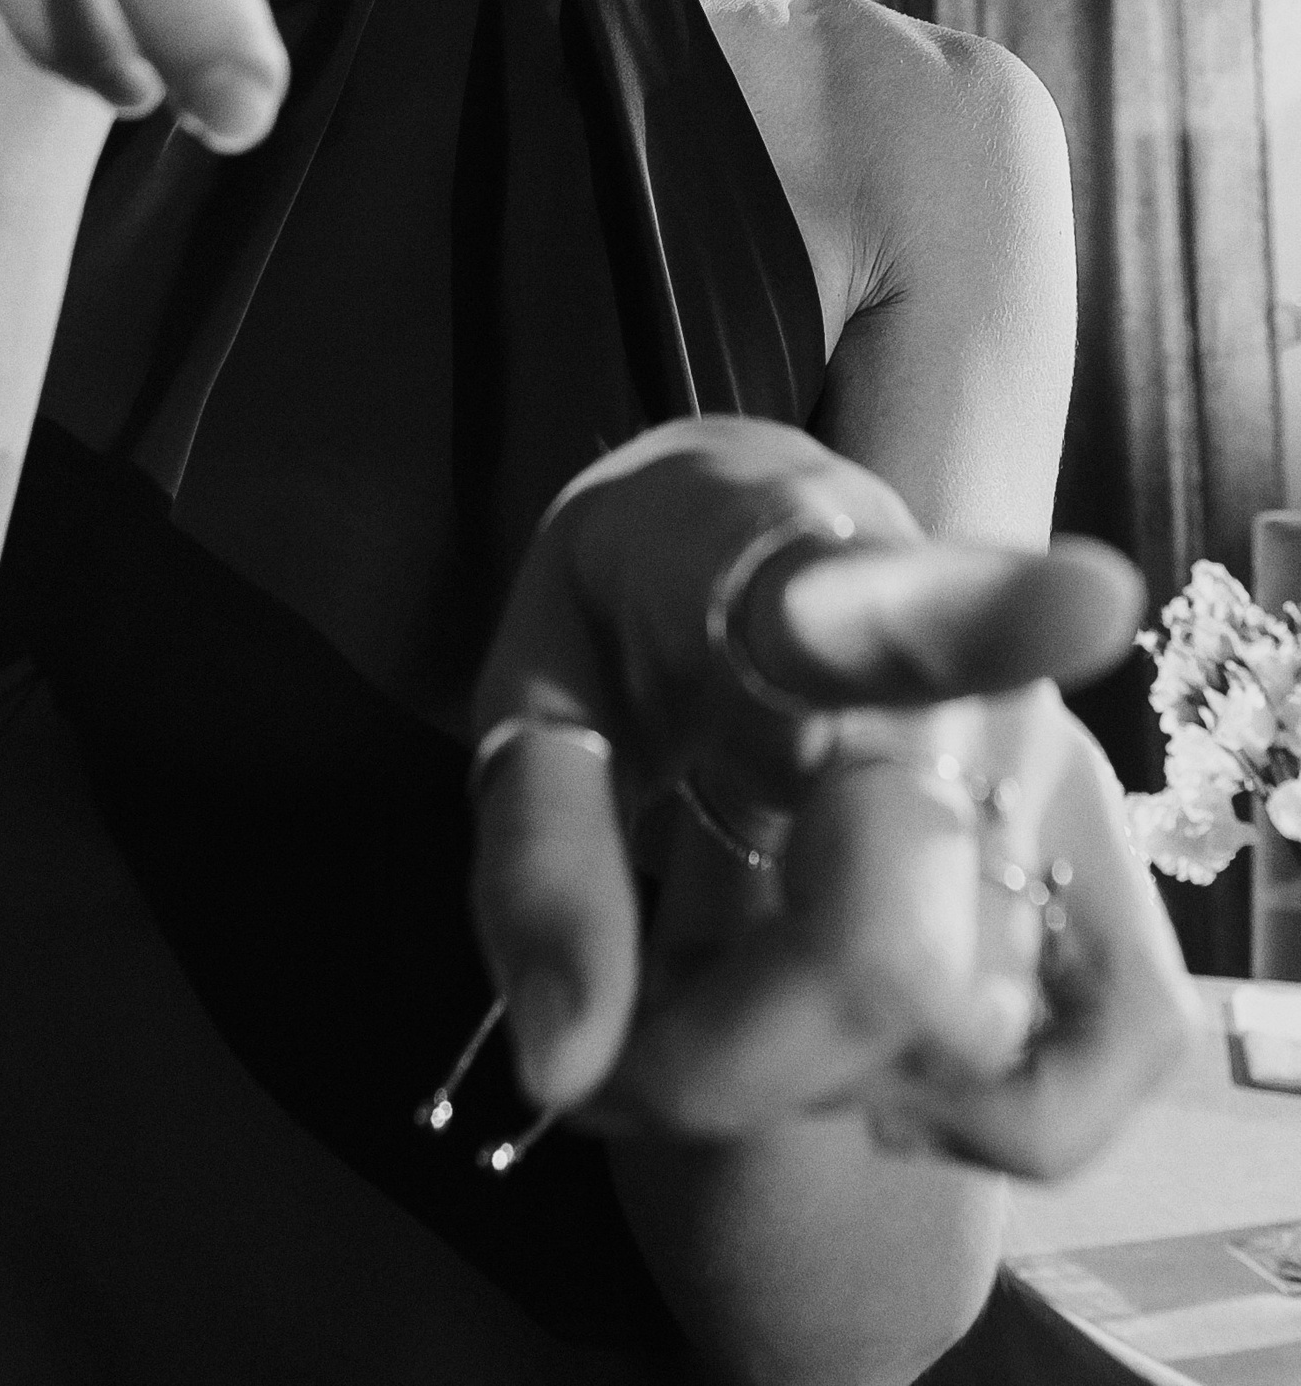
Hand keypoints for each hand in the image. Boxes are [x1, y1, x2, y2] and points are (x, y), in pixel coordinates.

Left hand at [470, 417, 1198, 1178]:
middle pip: (889, 962)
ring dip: (802, 1081)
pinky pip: (1077, 1082)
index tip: (1092, 599)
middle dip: (719, 1061)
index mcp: (801, 602)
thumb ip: (539, 857)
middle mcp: (969, 690)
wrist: (759, 520)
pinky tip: (853, 1047)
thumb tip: (567, 1062)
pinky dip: (949, 1119)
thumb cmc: (634, 600)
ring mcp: (1053, 785)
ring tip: (716, 997)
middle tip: (610, 1035)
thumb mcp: (535, 685)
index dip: (995, 617)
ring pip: (958, 1045)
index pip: (897, 612)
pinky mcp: (1102, 872)